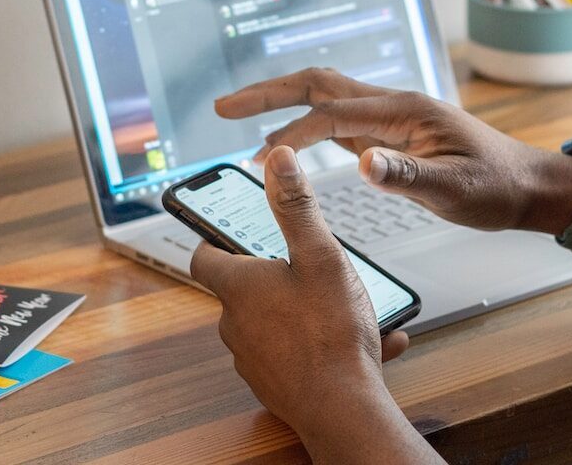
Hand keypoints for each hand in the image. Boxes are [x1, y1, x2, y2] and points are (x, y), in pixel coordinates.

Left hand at [190, 146, 429, 460]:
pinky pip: (296, 354)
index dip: (214, 239)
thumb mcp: (320, 256)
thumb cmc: (330, 333)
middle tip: (308, 265)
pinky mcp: (275, 386)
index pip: (204, 256)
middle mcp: (236, 324)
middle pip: (242, 290)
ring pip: (273, 323)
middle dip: (274, 276)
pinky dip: (322, 344)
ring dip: (304, 311)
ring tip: (349, 308)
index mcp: (239, 287)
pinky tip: (367, 342)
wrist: (343, 410)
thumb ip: (297, 207)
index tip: (229, 229)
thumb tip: (278, 160)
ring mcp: (253, 359)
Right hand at [216, 67, 570, 233]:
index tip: (254, 148)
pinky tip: (287, 140)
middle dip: (269, 92)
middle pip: (318, 84)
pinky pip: (338, 119)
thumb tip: (363, 165)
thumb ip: (409, 177)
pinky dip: (304, 123)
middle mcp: (392, 106)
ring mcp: (390, 118)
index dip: (289, 128)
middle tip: (222, 107)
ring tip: (240, 117)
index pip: (332, 113)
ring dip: (282, 103)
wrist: (528, 186)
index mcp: (404, 111)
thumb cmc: (497, 187)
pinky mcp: (391, 136)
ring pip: (325, 97)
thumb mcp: (456, 190)